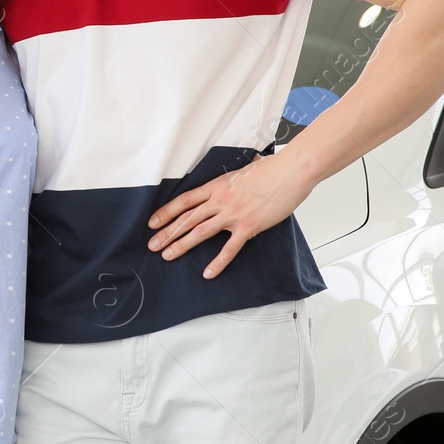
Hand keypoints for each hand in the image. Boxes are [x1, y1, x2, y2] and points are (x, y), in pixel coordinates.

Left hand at [145, 153, 314, 278]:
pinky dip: (218, 262)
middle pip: (187, 218)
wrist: (290, 172)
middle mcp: (220, 200)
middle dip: (167, 232)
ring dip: (182, 244)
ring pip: (201, 232)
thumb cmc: (271, 169)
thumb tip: (234, 176)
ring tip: (167, 255)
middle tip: (152, 245)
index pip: (184, 201)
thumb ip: (232, 179)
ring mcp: (233, 214)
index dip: (166, 212)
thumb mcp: (243, 171)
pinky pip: (229, 248)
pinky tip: (208, 273)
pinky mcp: (248, 227)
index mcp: (216, 186)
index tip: (152, 223)